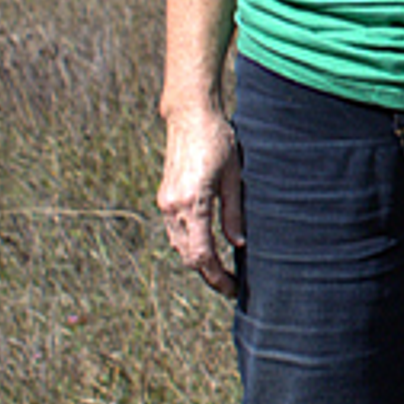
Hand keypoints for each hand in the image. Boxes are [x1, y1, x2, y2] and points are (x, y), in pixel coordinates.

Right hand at [157, 107, 243, 299]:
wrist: (189, 116)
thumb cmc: (218, 140)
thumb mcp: (235, 176)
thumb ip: (234, 212)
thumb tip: (238, 244)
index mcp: (193, 203)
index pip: (202, 254)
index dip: (216, 276)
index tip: (233, 288)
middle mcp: (173, 207)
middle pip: (187, 255)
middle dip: (208, 274)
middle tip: (230, 286)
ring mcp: (165, 202)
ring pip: (178, 245)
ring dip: (197, 261)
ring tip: (221, 272)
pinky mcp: (165, 197)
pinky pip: (175, 231)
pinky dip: (189, 245)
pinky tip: (206, 249)